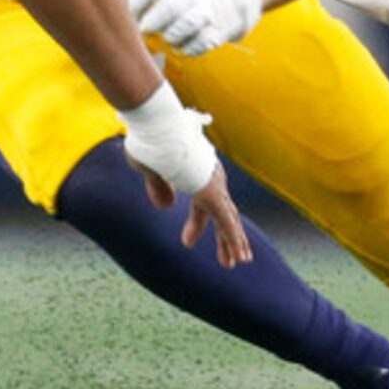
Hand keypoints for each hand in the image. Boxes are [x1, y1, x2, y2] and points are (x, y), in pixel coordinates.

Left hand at [114, 0, 263, 56]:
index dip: (134, 1)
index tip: (126, 14)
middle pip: (170, 6)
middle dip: (152, 22)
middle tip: (142, 31)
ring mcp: (206, 11)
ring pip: (187, 25)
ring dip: (171, 36)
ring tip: (164, 38)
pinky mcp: (217, 32)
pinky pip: (201, 44)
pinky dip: (187, 49)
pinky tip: (180, 48)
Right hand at [119, 82, 251, 266]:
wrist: (156, 126)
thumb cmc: (149, 141)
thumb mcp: (148, 168)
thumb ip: (158, 188)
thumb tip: (167, 207)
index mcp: (196, 172)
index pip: (202, 205)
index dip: (196, 225)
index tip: (186, 243)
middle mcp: (210, 178)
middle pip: (222, 213)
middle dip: (226, 236)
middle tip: (231, 259)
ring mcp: (213, 185)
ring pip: (228, 219)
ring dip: (233, 242)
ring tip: (240, 262)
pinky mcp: (211, 193)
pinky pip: (225, 221)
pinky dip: (232, 239)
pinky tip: (239, 256)